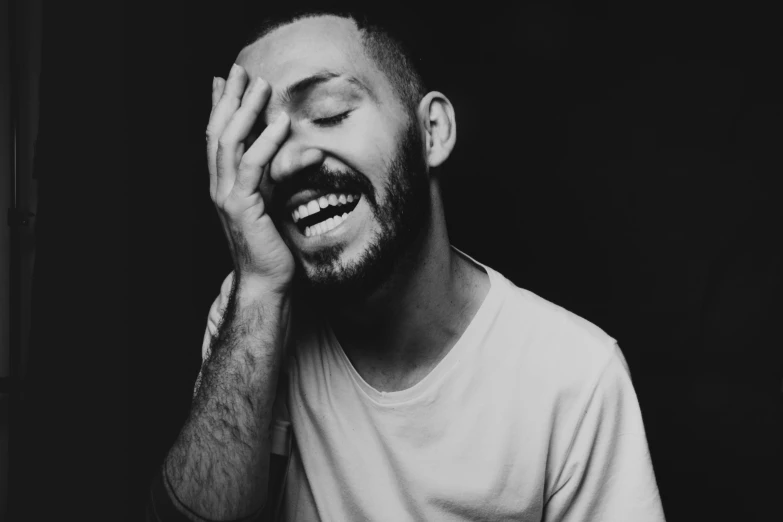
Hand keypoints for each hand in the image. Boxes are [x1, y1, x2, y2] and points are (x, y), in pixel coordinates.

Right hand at [207, 64, 292, 292]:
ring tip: (260, 85)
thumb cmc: (271, 245)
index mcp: (222, 185)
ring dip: (245, 112)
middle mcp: (219, 187)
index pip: (216, 137)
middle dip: (228, 98)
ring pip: (230, 144)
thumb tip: (289, 151)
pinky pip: (253, 168)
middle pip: (218, 133)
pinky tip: (279, 124)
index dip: (218, 106)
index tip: (224, 79)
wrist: (265, 280)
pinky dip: (265, 142)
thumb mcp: (270, 202)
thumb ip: (271, 176)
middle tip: (239, 69)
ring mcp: (227, 197)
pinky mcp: (243, 208)